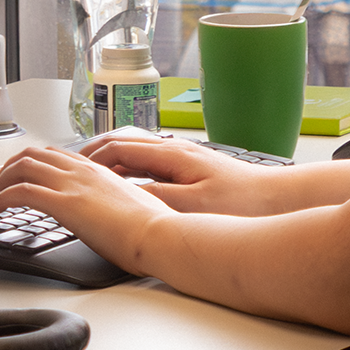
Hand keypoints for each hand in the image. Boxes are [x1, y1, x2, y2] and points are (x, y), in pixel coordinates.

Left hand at [0, 146, 171, 272]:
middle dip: (9, 168)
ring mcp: (73, 184)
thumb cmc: (152, 227)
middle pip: (34, 153)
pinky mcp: (65, 203)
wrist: (159, 234)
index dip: (33, 163)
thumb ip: (112, 203)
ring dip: (0, 181)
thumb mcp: (130, 206)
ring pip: (22, 166)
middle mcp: (83, 171)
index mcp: (98, 170)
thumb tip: (107, 214)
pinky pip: (21, 191)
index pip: (56, 154)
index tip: (22, 177)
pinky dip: (2, 197)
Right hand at [77, 134, 282, 214]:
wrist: (280, 198)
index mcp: (173, 154)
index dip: (89, 158)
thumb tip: (121, 193)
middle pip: (125, 144)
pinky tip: (131, 187)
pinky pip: (153, 164)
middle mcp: (178, 150)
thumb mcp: (193, 205)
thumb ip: (155, 197)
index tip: (69, 170)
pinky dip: (132, 171)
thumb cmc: (243, 202)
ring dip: (114, 162)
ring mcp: (187, 158)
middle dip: (95, 155)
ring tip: (94, 177)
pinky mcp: (196, 170)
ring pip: (139, 152)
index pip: (119, 147)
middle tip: (71, 168)